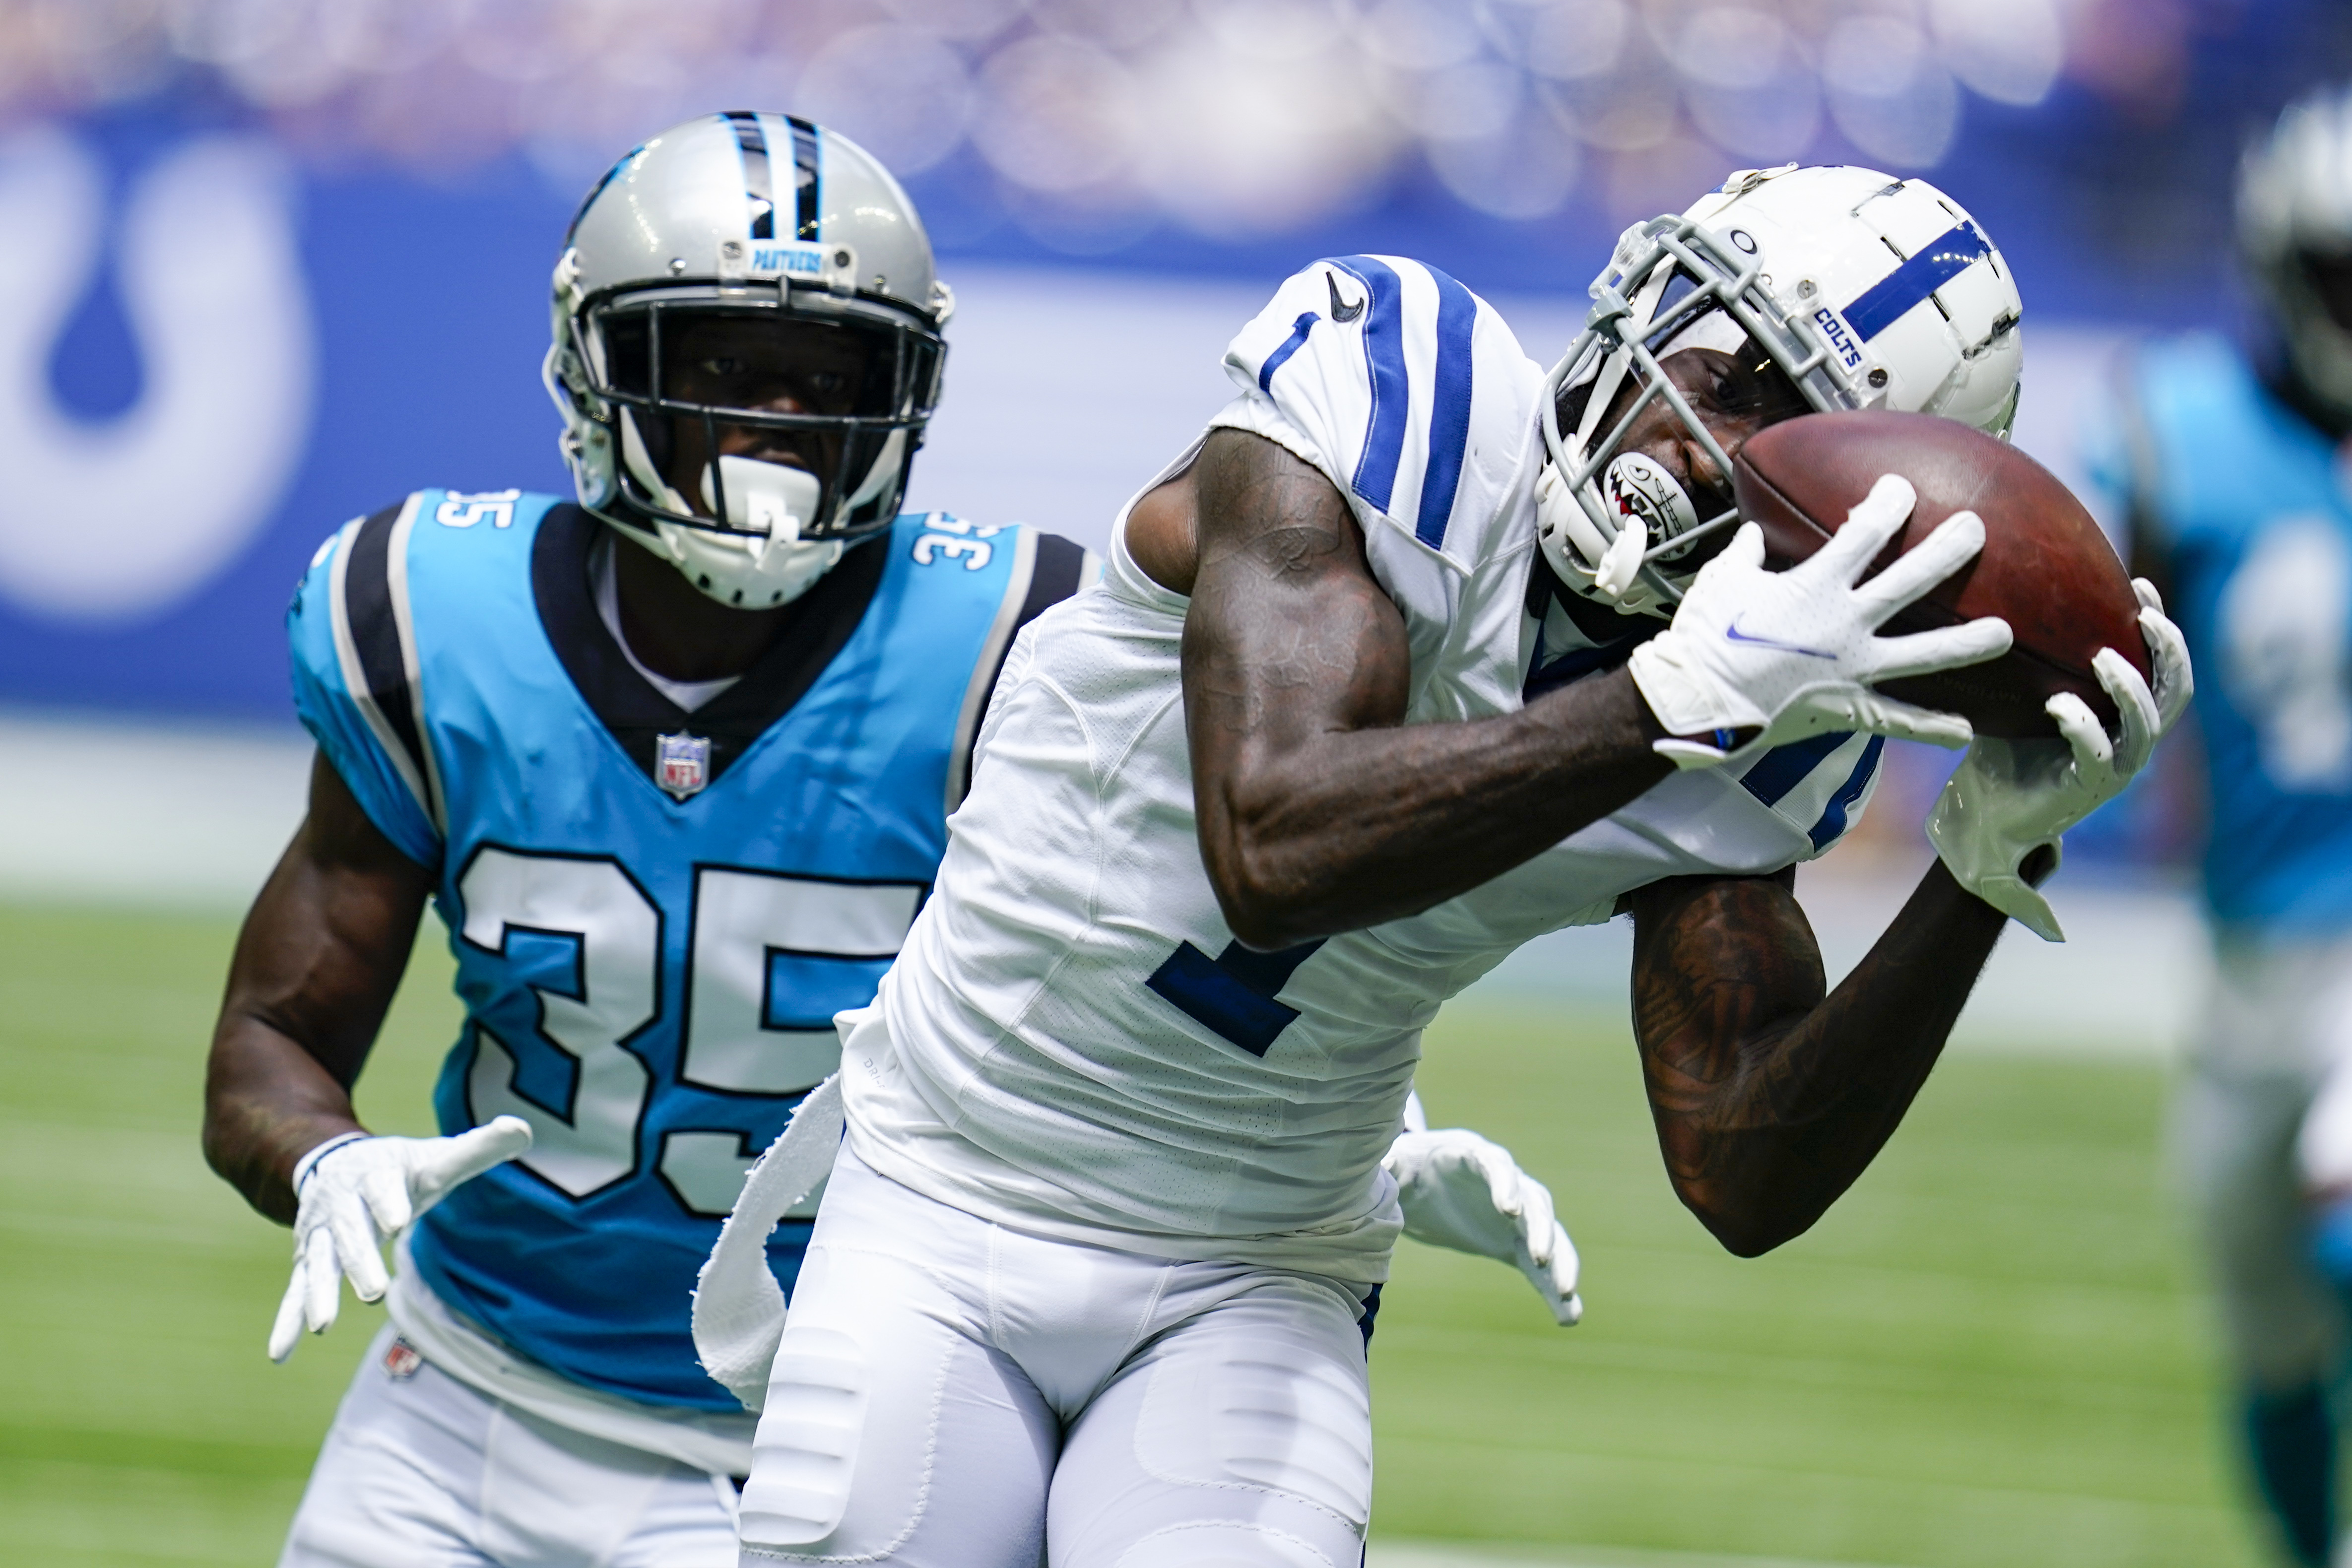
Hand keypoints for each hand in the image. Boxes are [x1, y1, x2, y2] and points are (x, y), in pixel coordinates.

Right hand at [267, 1117, 531, 1361]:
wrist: (338, 1163)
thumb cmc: (400, 1168)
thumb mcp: (436, 1155)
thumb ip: (476, 1148)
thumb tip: (522, 1129)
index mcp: (377, 1175)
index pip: (383, 1188)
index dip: (390, 1202)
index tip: (399, 1219)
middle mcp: (342, 1205)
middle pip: (349, 1233)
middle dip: (359, 1261)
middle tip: (373, 1292)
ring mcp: (321, 1234)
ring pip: (318, 1265)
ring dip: (319, 1294)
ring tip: (324, 1325)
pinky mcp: (309, 1259)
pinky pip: (295, 1290)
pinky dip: (286, 1321)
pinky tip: (281, 1354)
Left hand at [1383, 1128, 1581, 1325]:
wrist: (1422, 1180)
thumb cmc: (1408, 1166)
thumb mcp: (1393, 1164)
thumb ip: (1387, 1167)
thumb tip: (1379, 1169)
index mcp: (1472, 1156)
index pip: (1496, 1164)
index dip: (1505, 1183)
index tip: (1509, 1210)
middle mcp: (1505, 1183)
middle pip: (1535, 1201)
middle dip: (1540, 1228)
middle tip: (1541, 1257)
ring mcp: (1516, 1215)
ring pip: (1549, 1235)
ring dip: (1561, 1262)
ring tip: (1568, 1296)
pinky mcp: (1515, 1243)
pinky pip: (1541, 1266)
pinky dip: (1555, 1287)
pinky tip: (1569, 1316)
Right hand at [1626, 475, 2011, 767]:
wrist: (1698, 702)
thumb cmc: (1702, 638)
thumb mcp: (1719, 583)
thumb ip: (1744, 555)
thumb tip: (1752, 533)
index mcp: (1814, 587)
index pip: (1863, 534)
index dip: (1887, 504)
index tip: (1901, 488)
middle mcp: (1845, 624)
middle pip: (1910, 581)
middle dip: (1947, 550)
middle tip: (1976, 528)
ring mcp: (1853, 668)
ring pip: (1923, 653)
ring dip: (1967, 643)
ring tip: (2004, 632)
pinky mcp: (1848, 708)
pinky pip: (1898, 719)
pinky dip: (1931, 727)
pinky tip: (1967, 729)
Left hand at [1925, 581, 2189, 941]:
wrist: (1984, 814)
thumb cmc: (2005, 750)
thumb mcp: (2022, 695)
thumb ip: (2034, 658)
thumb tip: (2007, 596)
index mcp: (2124, 715)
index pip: (2162, 666)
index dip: (2162, 626)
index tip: (2139, 584)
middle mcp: (2130, 739)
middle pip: (2176, 692)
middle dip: (2170, 651)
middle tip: (2145, 616)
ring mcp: (2115, 767)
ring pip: (2146, 724)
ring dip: (2129, 688)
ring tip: (2104, 659)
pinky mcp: (2087, 789)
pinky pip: (2098, 754)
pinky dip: (2083, 724)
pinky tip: (2059, 703)